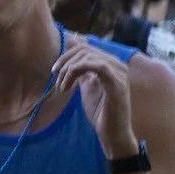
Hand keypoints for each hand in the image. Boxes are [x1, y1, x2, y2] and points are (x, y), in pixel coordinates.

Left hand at [55, 37, 135, 158]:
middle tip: (56, 80)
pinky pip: (97, 66)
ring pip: (87, 56)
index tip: (54, 71)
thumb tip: (71, 40)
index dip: (66, 56)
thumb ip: (79, 66)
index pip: (84, 48)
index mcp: (111, 64)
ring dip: (68, 70)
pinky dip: (76, 73)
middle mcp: (118, 65)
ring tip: (62, 87)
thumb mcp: (85, 83)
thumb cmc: (100, 110)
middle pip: (84, 49)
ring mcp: (120, 74)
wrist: (112, 133)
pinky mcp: (118, 84)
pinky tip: (68, 87)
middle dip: (65, 63)